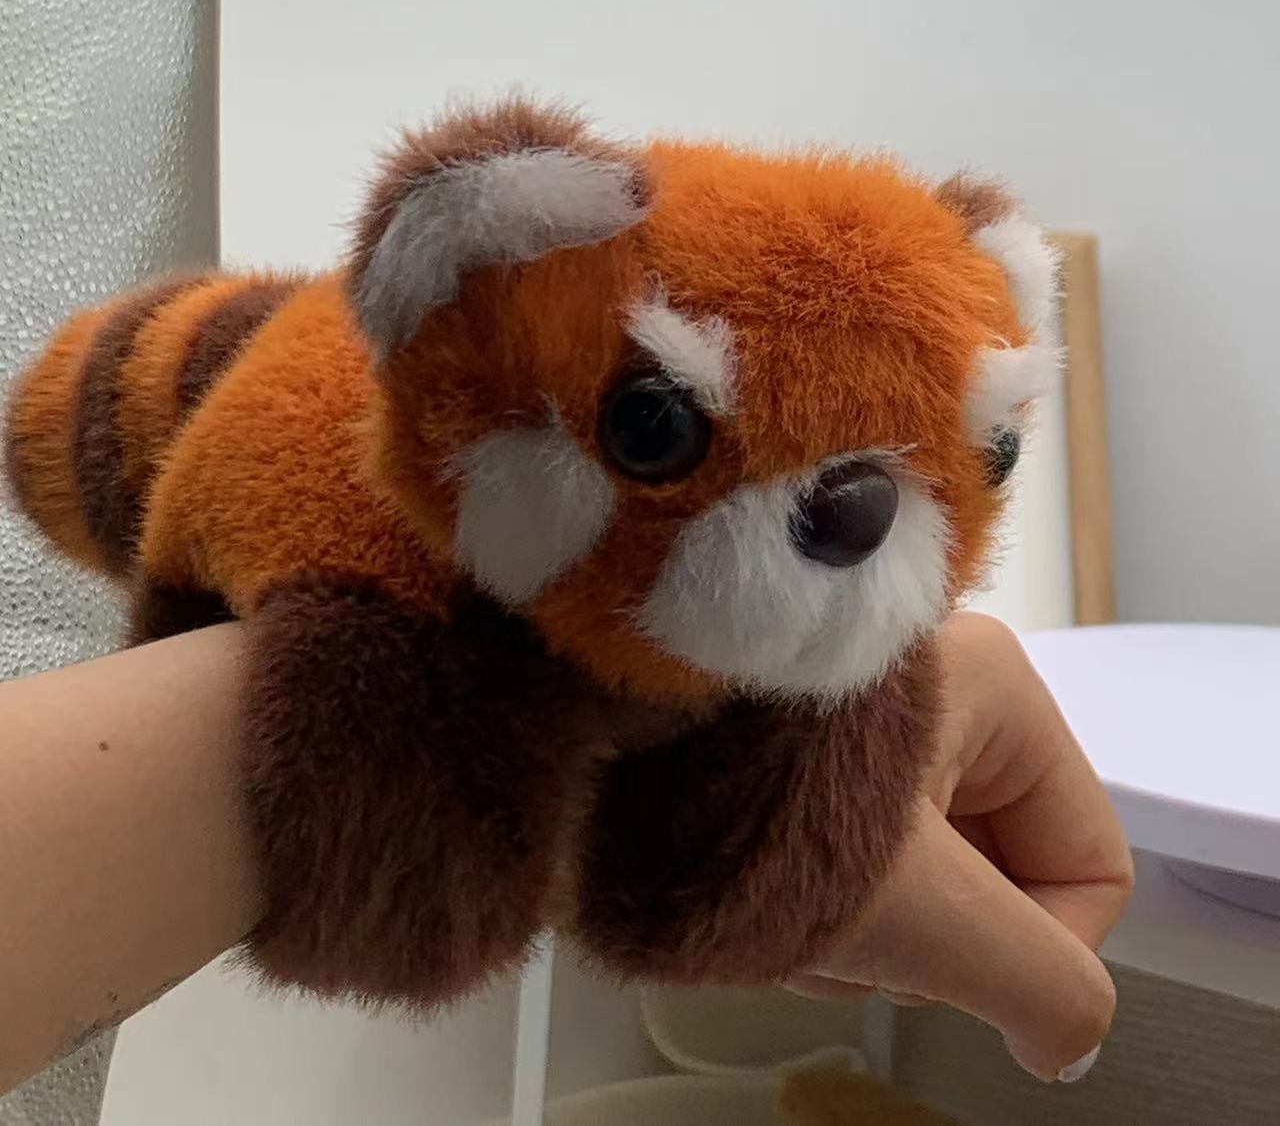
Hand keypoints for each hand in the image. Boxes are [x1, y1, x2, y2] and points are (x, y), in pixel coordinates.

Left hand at [790, 612, 1132, 1082]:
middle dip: (920, 936)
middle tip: (854, 920)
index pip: (1089, 862)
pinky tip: (756, 890)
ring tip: (787, 898)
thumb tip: (1070, 1037)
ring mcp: (868, 728)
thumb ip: (1037, 984)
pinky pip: (851, 866)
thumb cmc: (746, 784)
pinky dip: (810, 900)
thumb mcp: (923, 909)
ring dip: (855, 926)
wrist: (599, 740)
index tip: (971, 978)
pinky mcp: (805, 759)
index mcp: (997, 691)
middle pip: (996, 880)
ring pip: (919, 884)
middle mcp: (937, 693)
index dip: (1041, 951)